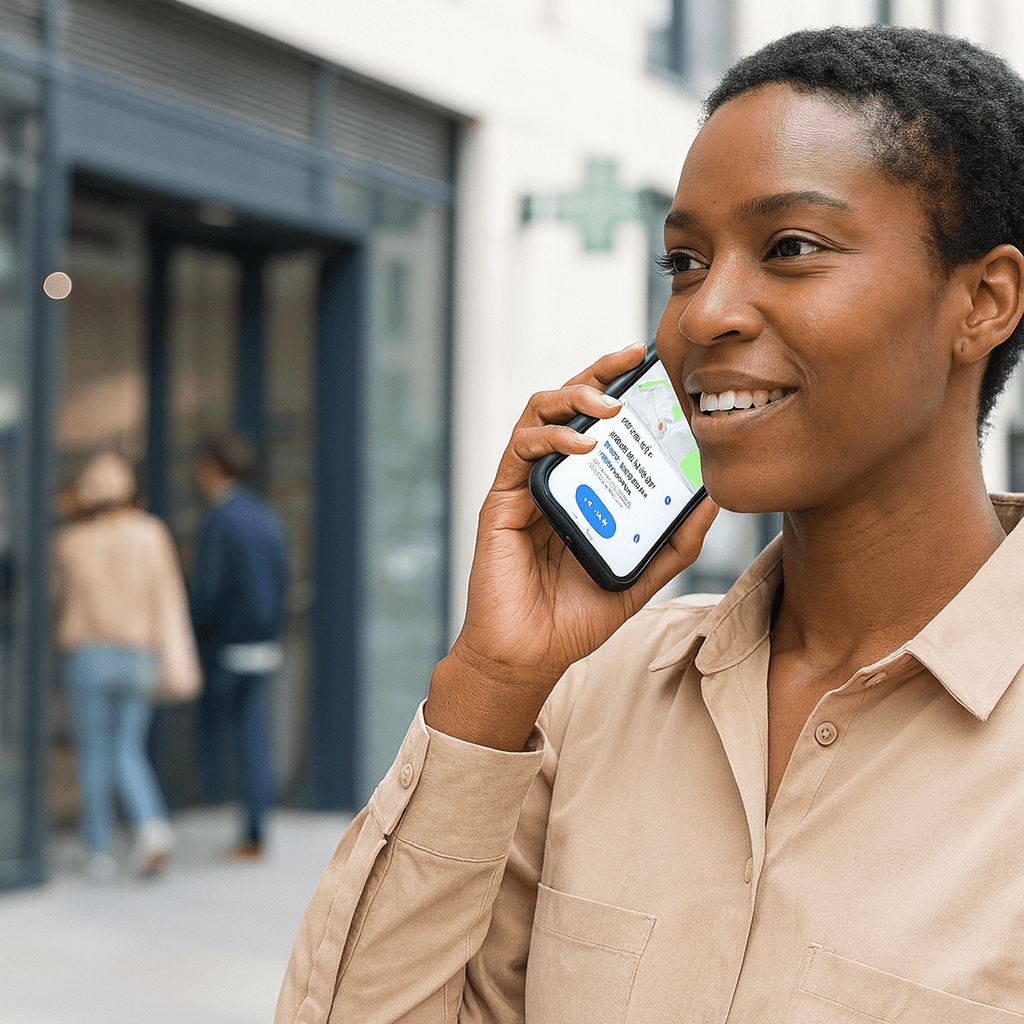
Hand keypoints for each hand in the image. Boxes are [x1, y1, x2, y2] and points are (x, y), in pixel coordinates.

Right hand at [425, 343, 718, 749]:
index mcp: (584, 486)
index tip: (653, 368)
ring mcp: (526, 484)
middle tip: (630, 359)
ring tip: (611, 405)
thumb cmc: (579, 614)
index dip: (621, 388)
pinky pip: (522, 450)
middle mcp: (554, 476)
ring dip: (574, 397)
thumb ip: (675, 539)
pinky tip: (584, 444)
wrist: (532, 653)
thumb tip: (713, 497)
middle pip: (569, 404)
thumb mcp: (643, 572)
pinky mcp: (503, 498)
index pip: (601, 423)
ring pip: (539, 413)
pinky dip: (553, 438)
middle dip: (599, 374)